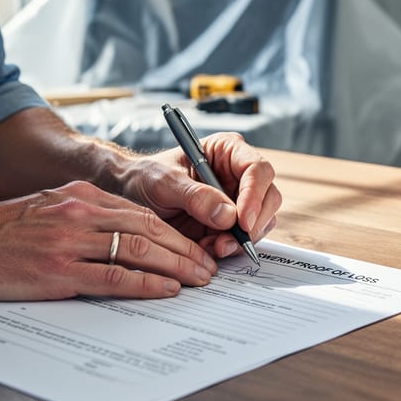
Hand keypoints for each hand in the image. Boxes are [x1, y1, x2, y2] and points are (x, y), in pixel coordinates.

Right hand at [0, 181, 217, 300]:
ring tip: (199, 280)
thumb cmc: (6, 230)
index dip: (176, 233)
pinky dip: (147, 284)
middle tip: (208, 267)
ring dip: (176, 267)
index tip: (197, 247)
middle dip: (185, 250)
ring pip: (139, 251)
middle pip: (149, 230)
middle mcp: (81, 215)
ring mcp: (71, 242)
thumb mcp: (52, 207)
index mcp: (82, 197)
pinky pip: (114, 277)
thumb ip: (91, 216)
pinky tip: (167, 290)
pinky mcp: (59, 271)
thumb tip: (131, 234)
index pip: (143, 214)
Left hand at [123, 132, 281, 258]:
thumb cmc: (146, 178)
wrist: (131, 197)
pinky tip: (209, 249)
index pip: (258, 169)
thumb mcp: (164, 182)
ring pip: (261, 222)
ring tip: (212, 247)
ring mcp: (239, 200)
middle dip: (252, 224)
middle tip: (228, 241)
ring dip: (241, 240)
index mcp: (228, 151)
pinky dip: (231, 248)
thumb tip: (228, 215)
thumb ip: (195, 196)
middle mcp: (240, 175)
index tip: (241, 220)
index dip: (255, 195)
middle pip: (269, 198)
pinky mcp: (232, 223)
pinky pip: (245, 238)